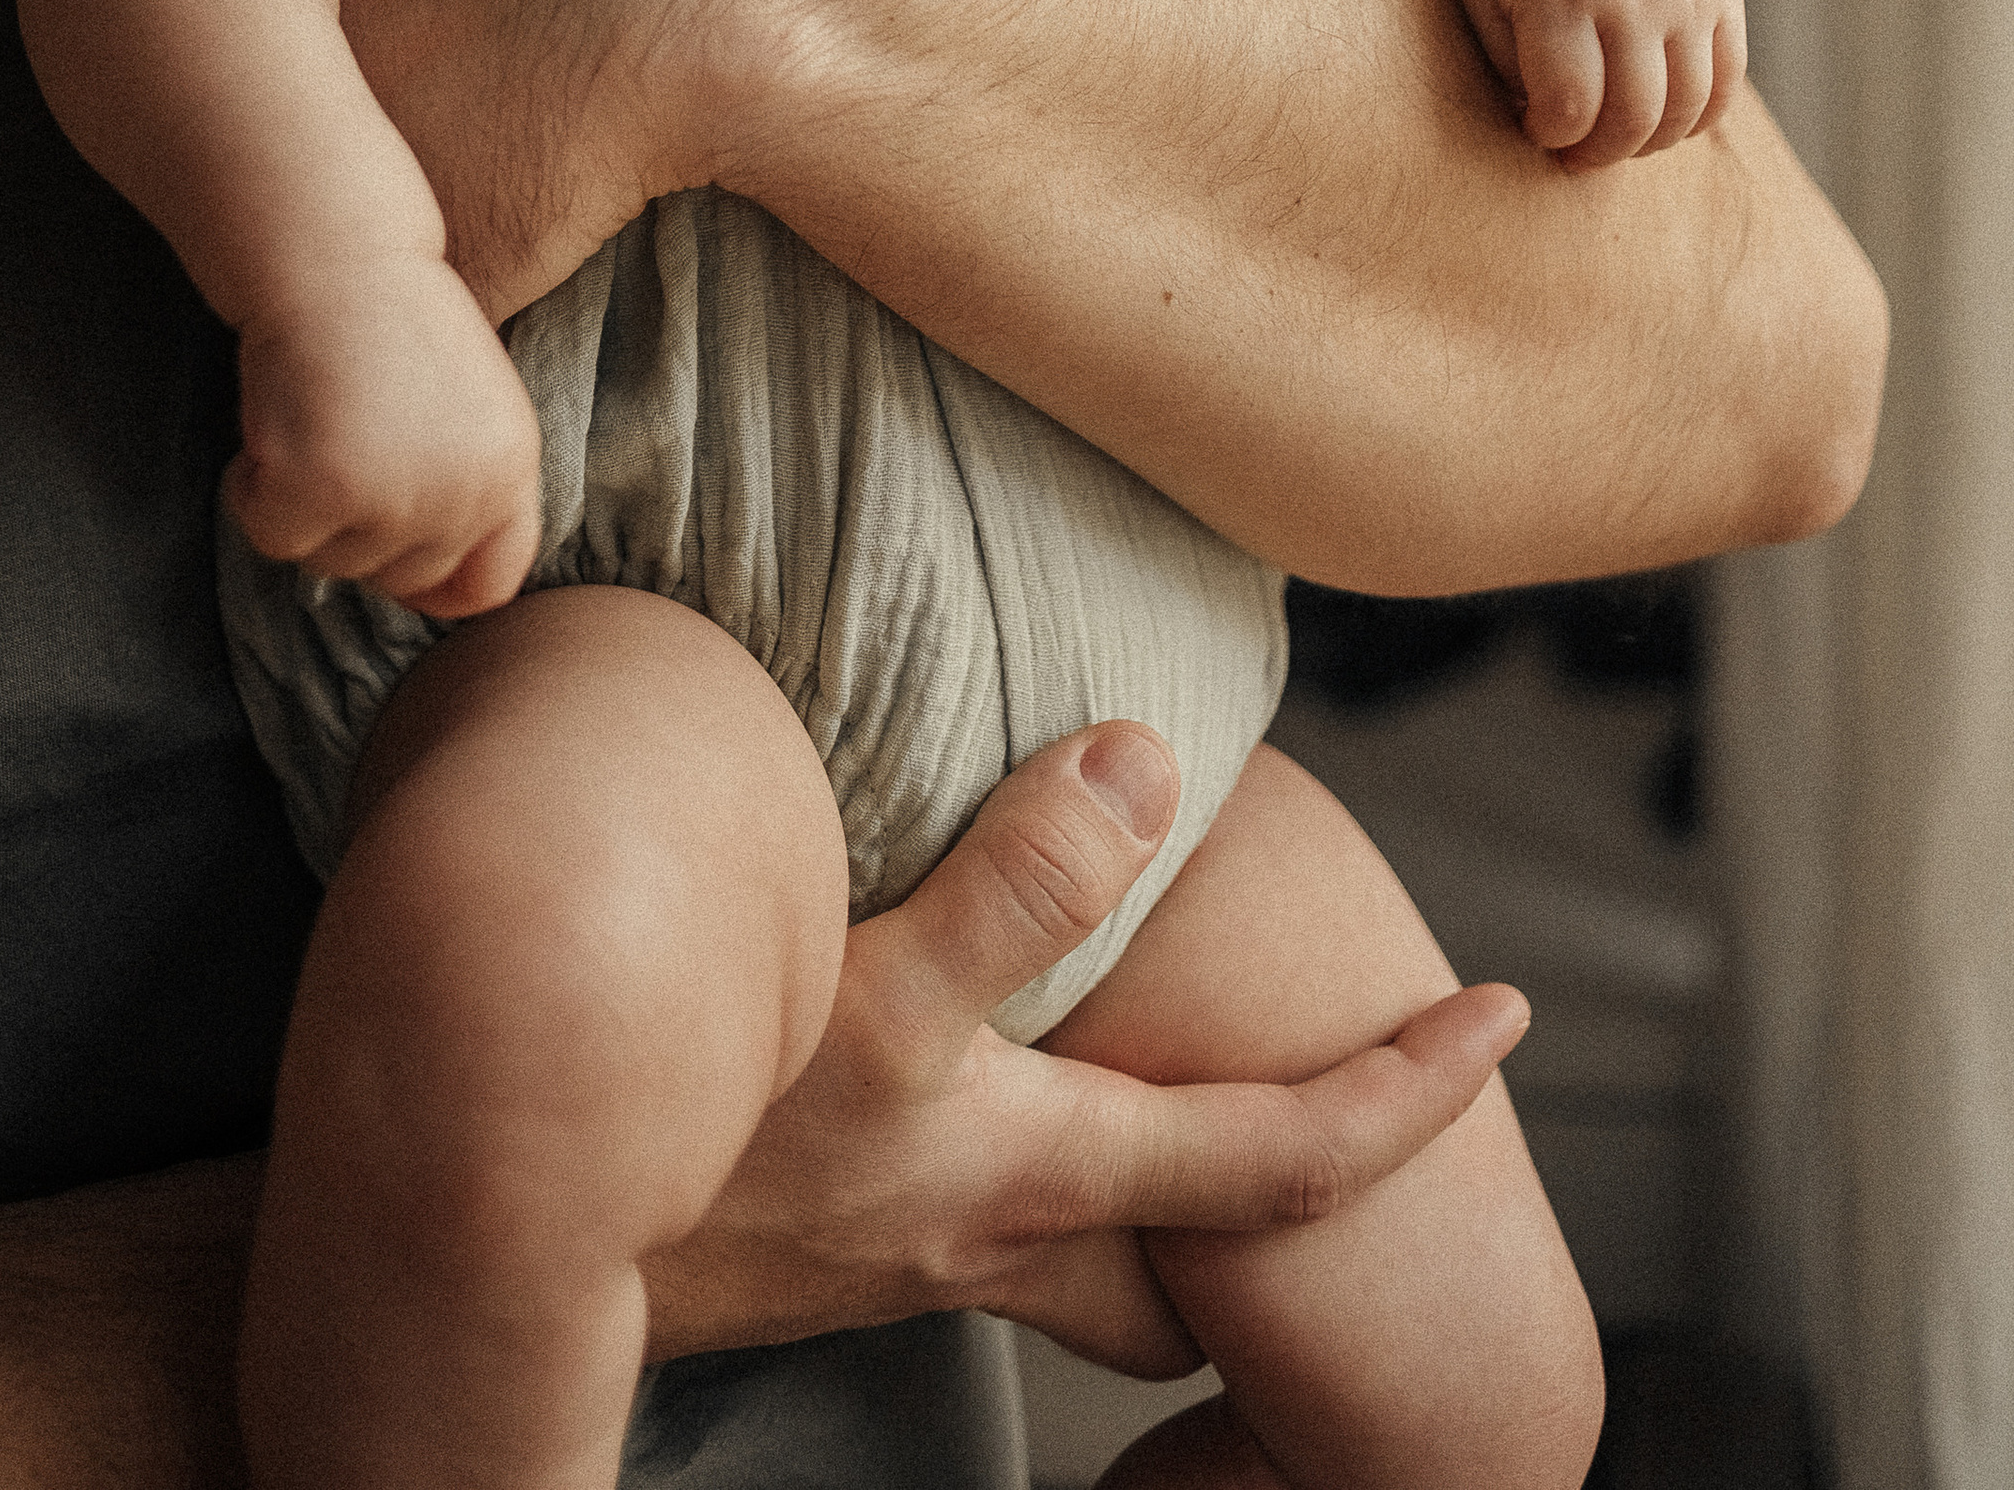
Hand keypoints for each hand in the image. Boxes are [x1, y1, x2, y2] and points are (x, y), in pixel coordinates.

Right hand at [224, 258, 541, 617]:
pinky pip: (271, 536)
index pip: (490, 581)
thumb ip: (455, 484)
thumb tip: (415, 583)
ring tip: (309, 419)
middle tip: (332, 450)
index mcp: (512, 466)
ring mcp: (397, 496)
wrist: (336, 253)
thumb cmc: (388, 317)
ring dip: (302, 505)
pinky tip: (270, 426)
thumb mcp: (463, 405)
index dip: (435, 585)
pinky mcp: (325, 489)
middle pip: (397, 579)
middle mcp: (467, 492)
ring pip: (330, 561)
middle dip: (353, 532)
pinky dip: (253, 492)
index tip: (388, 560)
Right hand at [638, 722, 1526, 1363]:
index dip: (1412, 1095)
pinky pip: (980, 1216)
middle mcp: (993, 1232)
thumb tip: (1152, 762)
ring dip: (1153, 1184)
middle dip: (1288, 1184)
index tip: (1510, 1021)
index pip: (1285, 1158)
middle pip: (1202, 1248)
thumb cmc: (701, 1136)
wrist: (505, 1250)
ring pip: (1094, 1248)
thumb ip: (1019, 885)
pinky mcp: (829, 1241)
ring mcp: (910, 1253)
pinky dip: (1019, 1153)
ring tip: (1178, 1074)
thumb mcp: (869, 1003)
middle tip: (1359, 1088)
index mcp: (1037, 1172)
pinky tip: (969, 1072)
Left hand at [1458, 0, 1747, 168]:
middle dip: (1601, 152)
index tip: (1536, 126)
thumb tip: (1553, 126)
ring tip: (1618, 133)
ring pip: (1688, 108)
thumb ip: (1508, 62)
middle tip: (1578, 151)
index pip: (1571, 104)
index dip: (1553, 135)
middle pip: (1634, 115)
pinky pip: (1727, 81)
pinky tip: (1662, 115)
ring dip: (1651, 142)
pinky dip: (1699, 117)